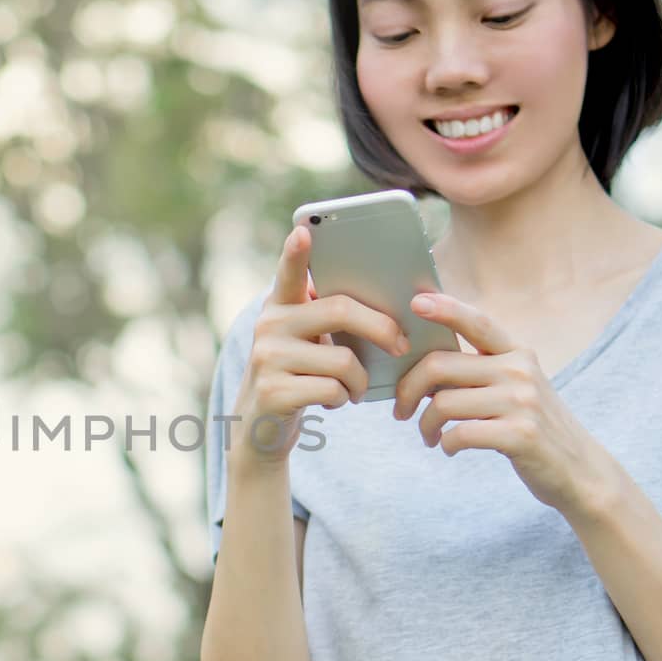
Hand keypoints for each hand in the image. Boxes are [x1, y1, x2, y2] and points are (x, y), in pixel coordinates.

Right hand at [231, 225, 410, 466]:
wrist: (260, 431)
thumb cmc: (299, 378)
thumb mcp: (305, 344)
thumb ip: (328, 320)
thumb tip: (391, 315)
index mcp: (280, 307)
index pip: (289, 273)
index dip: (296, 252)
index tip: (304, 230)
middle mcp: (268, 326)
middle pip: (339, 311)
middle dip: (381, 328)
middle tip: (401, 345)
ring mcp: (267, 359)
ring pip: (343, 360)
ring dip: (360, 380)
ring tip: (354, 388)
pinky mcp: (273, 391)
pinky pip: (333, 390)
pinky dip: (343, 399)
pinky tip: (334, 402)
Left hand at [389, 291, 617, 514]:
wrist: (580, 469)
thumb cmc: (534, 427)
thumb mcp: (517, 388)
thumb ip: (481, 372)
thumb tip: (423, 369)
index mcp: (517, 354)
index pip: (477, 322)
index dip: (446, 309)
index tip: (416, 302)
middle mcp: (520, 371)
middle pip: (440, 366)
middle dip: (408, 390)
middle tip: (401, 411)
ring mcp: (522, 402)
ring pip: (443, 403)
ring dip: (425, 425)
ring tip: (429, 436)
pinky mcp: (520, 434)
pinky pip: (459, 434)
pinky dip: (445, 444)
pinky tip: (449, 449)